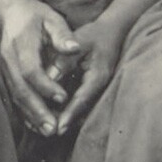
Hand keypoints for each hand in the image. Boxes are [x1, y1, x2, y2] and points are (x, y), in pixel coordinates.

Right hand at [0, 0, 79, 135]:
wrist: (11, 12)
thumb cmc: (36, 15)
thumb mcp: (52, 19)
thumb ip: (63, 34)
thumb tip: (75, 48)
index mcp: (21, 44)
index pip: (31, 70)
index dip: (46, 86)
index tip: (64, 98)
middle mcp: (9, 59)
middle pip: (21, 89)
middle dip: (37, 110)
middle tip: (54, 127)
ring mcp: (5, 68)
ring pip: (16, 96)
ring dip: (31, 115)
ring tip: (48, 132)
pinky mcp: (6, 75)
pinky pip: (14, 96)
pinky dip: (25, 112)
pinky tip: (37, 125)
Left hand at [52, 19, 124, 135]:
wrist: (114, 29)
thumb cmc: (96, 34)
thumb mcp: (79, 41)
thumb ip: (64, 59)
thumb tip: (48, 79)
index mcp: (98, 76)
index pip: (83, 99)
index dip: (70, 114)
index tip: (59, 128)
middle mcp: (100, 85)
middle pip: (82, 110)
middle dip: (66, 121)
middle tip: (47, 131)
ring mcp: (98, 88)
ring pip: (82, 108)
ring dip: (67, 116)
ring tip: (47, 126)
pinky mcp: (93, 87)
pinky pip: (81, 102)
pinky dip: (69, 108)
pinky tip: (54, 112)